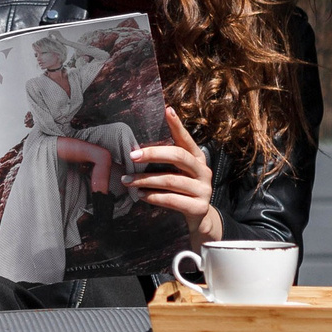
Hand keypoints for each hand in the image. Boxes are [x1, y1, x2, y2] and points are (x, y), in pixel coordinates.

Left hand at [131, 108, 221, 243]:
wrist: (199, 220)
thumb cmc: (182, 192)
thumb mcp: (178, 174)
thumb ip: (166, 161)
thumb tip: (136, 148)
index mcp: (198, 159)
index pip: (186, 139)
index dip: (177, 125)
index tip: (166, 110)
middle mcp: (204, 171)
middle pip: (178, 156)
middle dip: (153, 154)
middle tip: (132, 156)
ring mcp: (204, 190)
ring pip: (171, 180)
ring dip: (146, 180)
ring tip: (127, 180)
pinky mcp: (199, 207)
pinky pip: (173, 200)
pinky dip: (154, 197)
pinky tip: (141, 195)